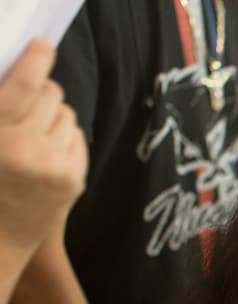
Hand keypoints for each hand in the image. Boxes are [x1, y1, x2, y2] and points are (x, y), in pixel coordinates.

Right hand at [0, 40, 87, 259]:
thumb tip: (16, 75)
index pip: (24, 86)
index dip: (35, 59)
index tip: (42, 45)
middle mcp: (26, 150)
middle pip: (50, 94)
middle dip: (40, 89)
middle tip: (24, 100)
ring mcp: (55, 167)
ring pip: (66, 114)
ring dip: (51, 115)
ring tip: (30, 134)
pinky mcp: (74, 180)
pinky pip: (77, 137)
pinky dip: (63, 138)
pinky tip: (44, 152)